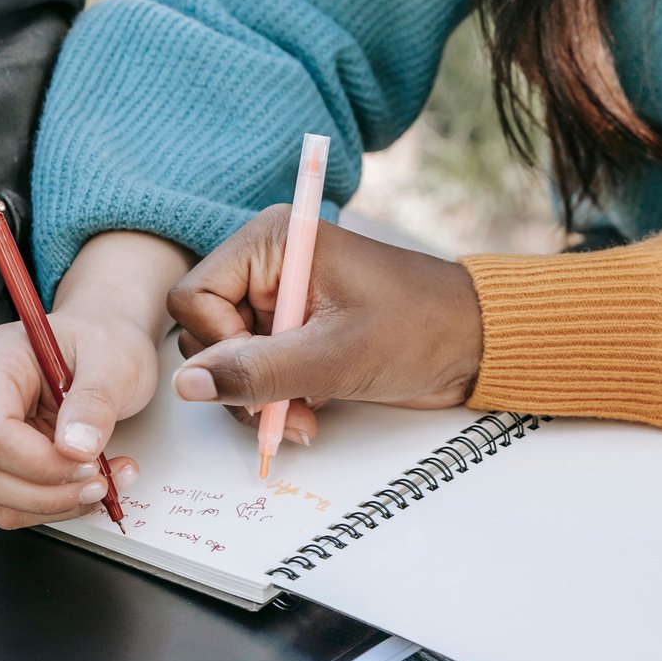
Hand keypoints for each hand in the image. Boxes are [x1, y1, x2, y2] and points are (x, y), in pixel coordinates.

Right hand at [0, 230, 192, 531]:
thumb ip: (95, 401)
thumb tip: (76, 447)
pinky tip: (82, 485)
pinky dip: (47, 504)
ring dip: (50, 504)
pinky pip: (2, 499)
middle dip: (45, 493)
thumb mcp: (115, 362)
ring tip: (103, 483)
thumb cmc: (102, 342)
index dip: (40, 463)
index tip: (89, 465)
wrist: (101, 343)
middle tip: (101, 484)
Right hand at [167, 210, 483, 433]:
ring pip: (227, 362)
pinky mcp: (294, 334)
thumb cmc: (420, 328)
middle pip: (204, 334)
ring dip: (259, 401)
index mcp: (272, 242)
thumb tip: (187, 384)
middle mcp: (268, 266)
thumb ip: (258, 371)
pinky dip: (275, 402)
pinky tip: (310, 414)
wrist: (474, 346)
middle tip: (280, 410)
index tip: (263, 370)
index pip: (195, 296)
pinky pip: (256, 374)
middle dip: (240, 382)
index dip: (218, 344)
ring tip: (302, 418)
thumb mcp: (336, 355)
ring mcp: (280, 302)